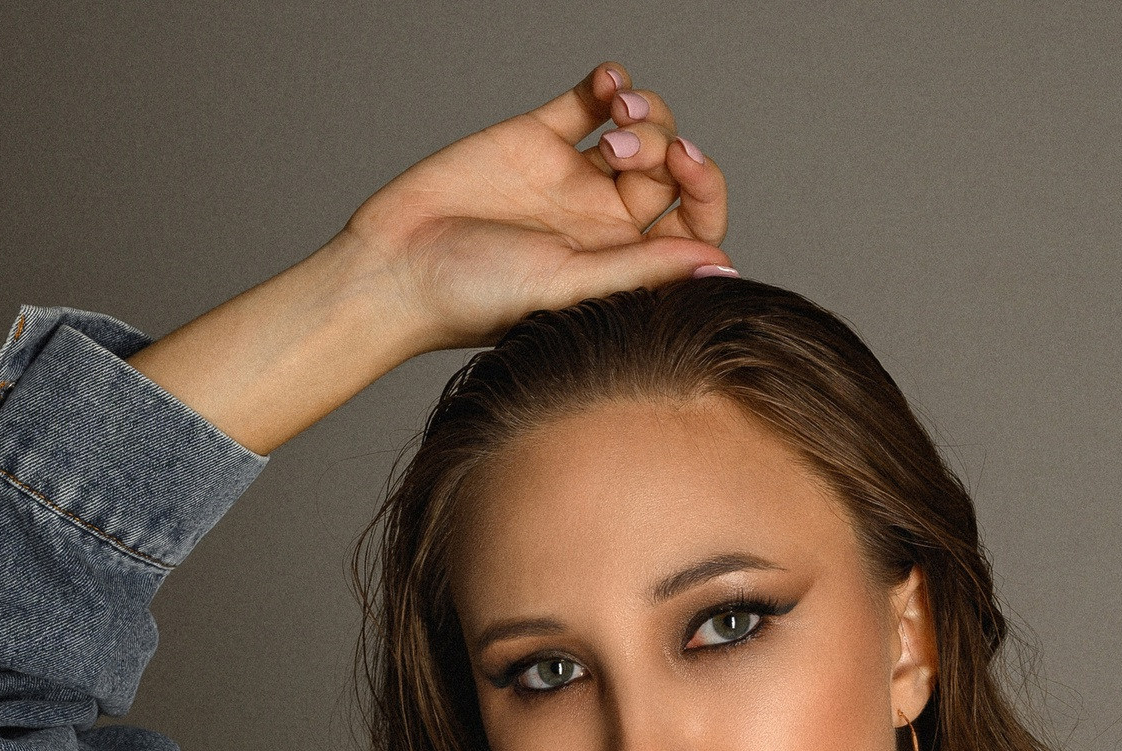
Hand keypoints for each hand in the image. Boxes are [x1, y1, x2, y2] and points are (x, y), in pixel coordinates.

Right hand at [126, 64, 728, 452]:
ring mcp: (572, 179)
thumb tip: (723, 268)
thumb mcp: (569, 285)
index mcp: (623, 266)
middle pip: (674, 170)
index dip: (705, 192)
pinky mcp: (536, 139)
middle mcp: (605, 223)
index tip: (685, 168)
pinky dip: (611, 81)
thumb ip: (643, 271)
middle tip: (629, 147)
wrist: (398, 267)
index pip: (694, 227)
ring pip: (642, 127)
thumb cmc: (477, 298)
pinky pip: (590, 99)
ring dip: (645, 109)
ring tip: (616, 116)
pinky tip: (607, 82)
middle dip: (668, 146)